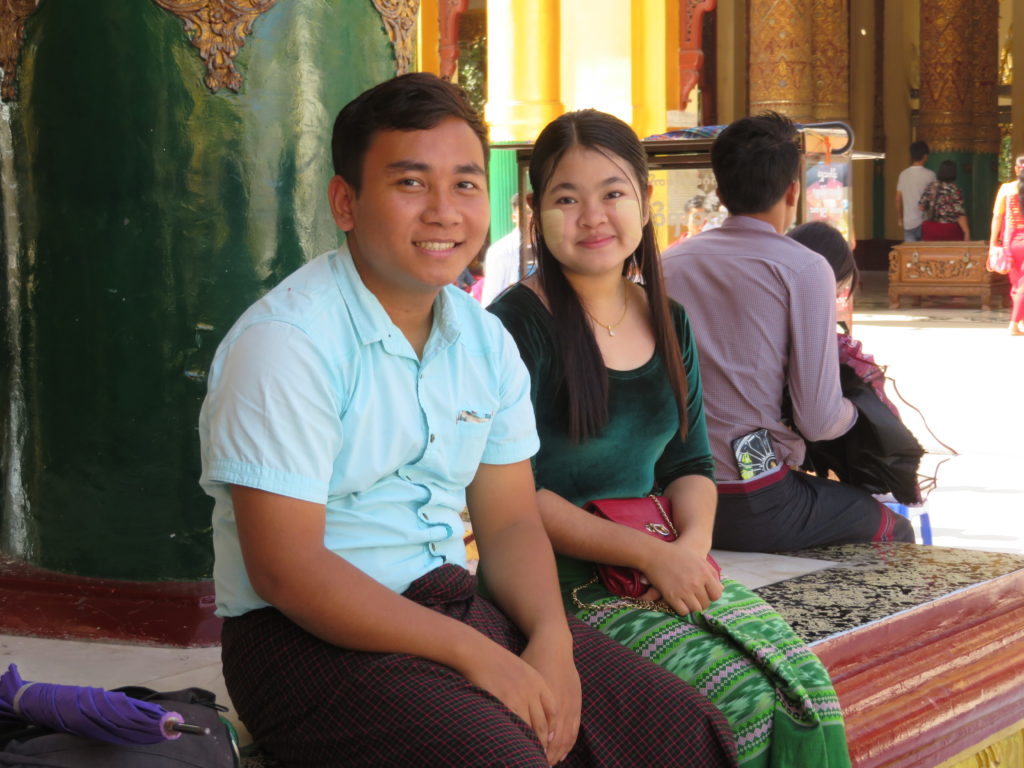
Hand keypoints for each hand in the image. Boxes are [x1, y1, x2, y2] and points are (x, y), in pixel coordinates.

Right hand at [455, 640, 561, 759]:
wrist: (478, 652)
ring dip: (533, 745)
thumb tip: (530, 707)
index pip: (553, 710)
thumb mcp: (520, 670)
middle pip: (544, 724)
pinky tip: (516, 746)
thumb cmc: (495, 662)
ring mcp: (520, 697)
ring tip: (530, 757)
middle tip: (544, 757)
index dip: (553, 729)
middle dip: (545, 743)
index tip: (551, 742)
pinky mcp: (507, 702)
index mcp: (538, 682)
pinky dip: (519, 738)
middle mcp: (533, 691)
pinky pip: (516, 725)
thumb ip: (529, 688)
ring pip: (532, 728)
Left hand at [520, 627, 581, 764]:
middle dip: (546, 756)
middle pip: (554, 740)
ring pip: (565, 737)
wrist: (553, 644)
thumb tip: (500, 724)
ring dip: (557, 753)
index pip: (541, 735)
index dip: (534, 750)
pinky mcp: (577, 703)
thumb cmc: (531, 660)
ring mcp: (571, 705)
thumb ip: (514, 702)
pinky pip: (575, 729)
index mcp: (545, 701)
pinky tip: (562, 753)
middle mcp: (560, 706)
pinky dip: (569, 743)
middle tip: (535, 766)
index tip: (526, 759)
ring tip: (547, 764)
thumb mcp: (520, 681)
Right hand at [637, 539, 722, 615]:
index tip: (703, 593)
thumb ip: (712, 574)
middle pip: (706, 604)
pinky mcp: (672, 597)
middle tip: (692, 597)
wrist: (655, 554)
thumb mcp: (699, 560)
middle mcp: (696, 583)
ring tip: (686, 601)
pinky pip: (683, 612)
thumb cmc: (678, 555)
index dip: (710, 595)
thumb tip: (721, 589)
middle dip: (700, 602)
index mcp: (705, 573)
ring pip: (696, 609)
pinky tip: (678, 602)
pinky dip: (682, 609)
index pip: (716, 594)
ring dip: (692, 607)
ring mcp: (684, 591)